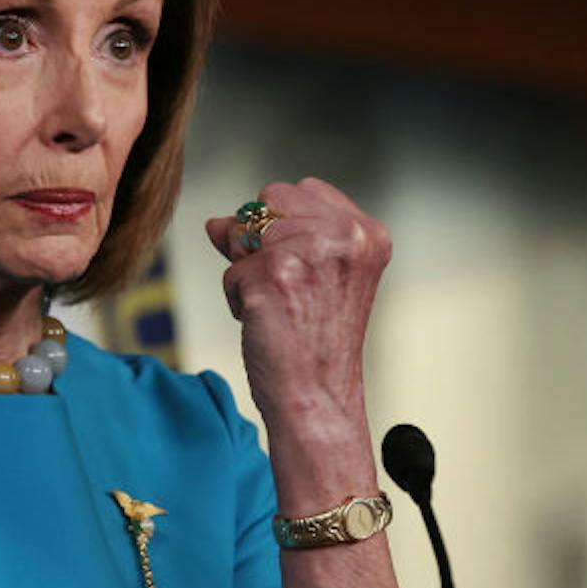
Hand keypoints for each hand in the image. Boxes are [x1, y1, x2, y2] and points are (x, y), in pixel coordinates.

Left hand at [204, 178, 391, 434]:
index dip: (285, 225)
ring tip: (281, 309)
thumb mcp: (321, 276)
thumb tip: (219, 222)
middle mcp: (343, 236)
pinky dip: (237, 300)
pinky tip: (268, 324)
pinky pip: (230, 271)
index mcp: (367, 233)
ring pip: (244, 233)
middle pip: (268, 201)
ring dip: (248, 272)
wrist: (317, 398)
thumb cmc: (319, 344)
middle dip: (262, 241)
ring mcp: (307, 252)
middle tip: (288, 291)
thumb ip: (284, 235)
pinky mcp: (271, 275)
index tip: (300, 270)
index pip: (302, 190)